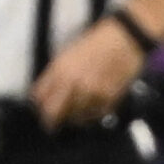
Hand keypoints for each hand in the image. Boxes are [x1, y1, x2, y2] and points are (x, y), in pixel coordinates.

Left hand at [28, 20, 146, 129]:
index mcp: (60, 69)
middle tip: (53, 124)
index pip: (39, 98)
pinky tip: (94, 105)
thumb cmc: (97, 43)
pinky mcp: (108, 100)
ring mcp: (91, 93)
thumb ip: (55, 75)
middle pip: (54, 114)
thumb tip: (44, 94)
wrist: (124, 39)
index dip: (40, 106)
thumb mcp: (68, 54)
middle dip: (52, 121)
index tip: (42, 110)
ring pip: (75, 118)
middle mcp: (73, 83)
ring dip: (75, 117)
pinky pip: (95, 116)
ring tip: (79, 110)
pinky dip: (92, 114)